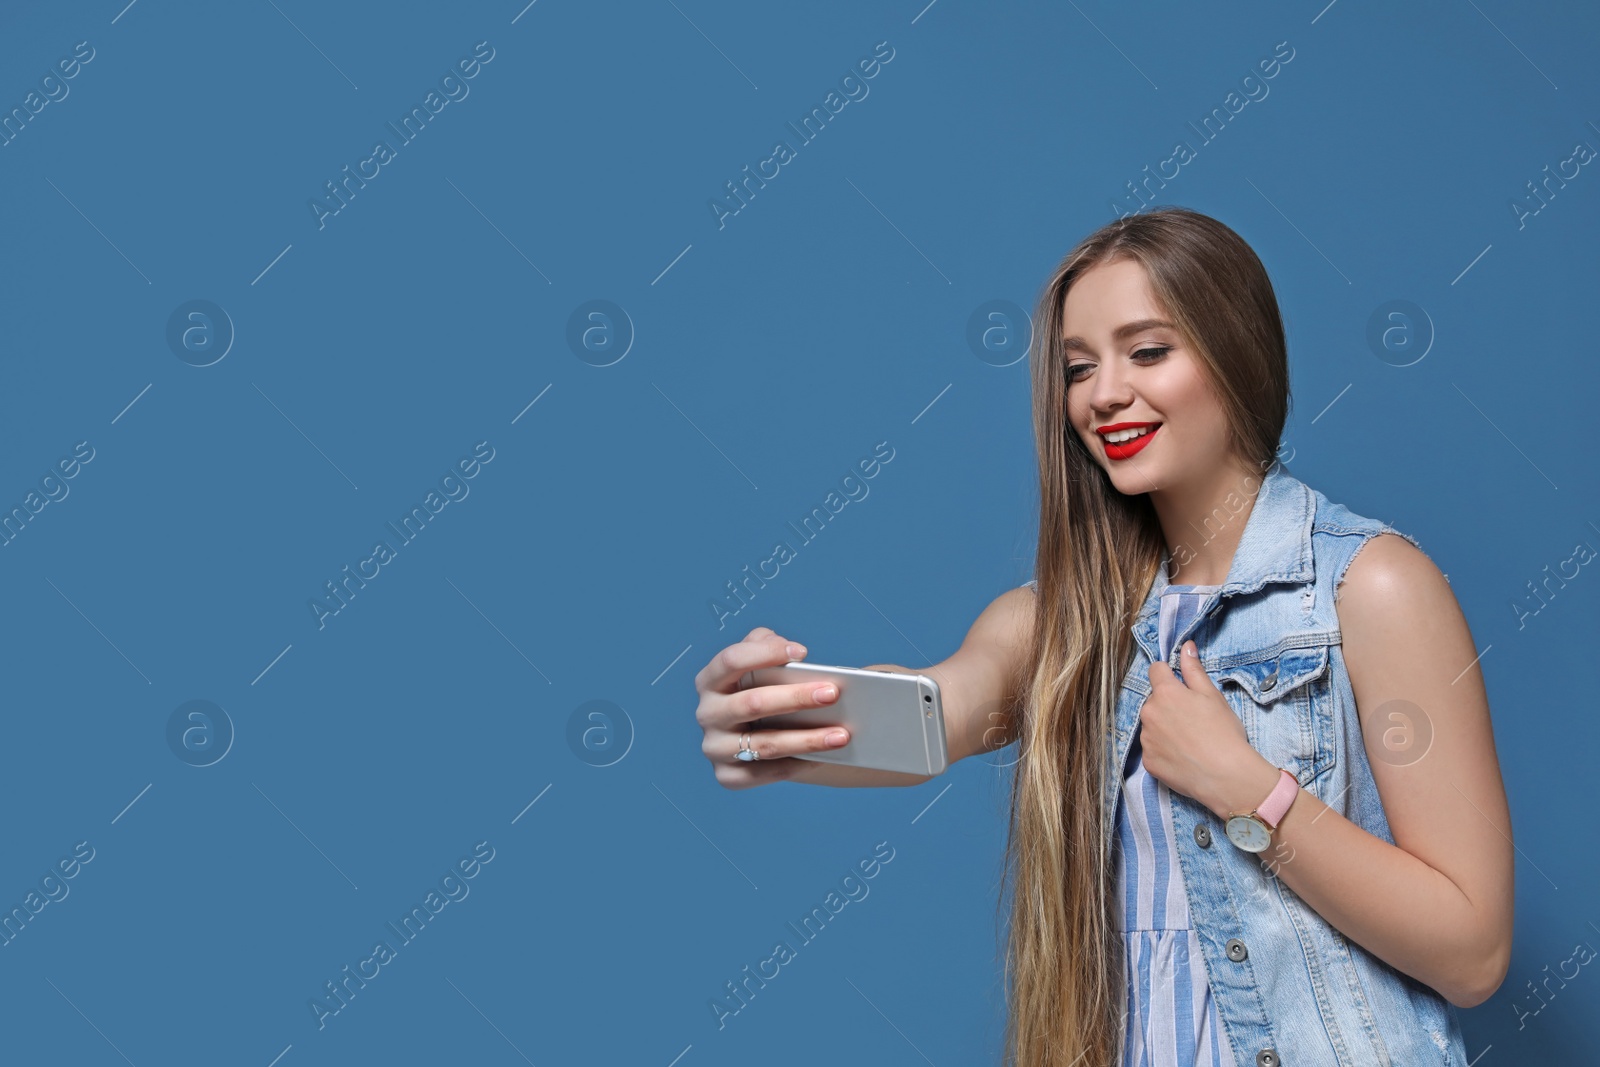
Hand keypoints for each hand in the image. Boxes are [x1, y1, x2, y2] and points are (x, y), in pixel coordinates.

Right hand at [693, 627, 852, 789]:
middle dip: (795, 698)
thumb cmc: (759, 689)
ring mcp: (714, 747)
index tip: (803, 652)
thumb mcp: (757, 662)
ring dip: (807, 739)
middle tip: (832, 694)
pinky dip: (797, 765)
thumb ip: (766, 644)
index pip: (731, 660)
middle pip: (752, 703)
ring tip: (841, 734)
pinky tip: (825, 756)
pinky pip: (765, 773)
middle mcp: (707, 714)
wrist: (753, 733)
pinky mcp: (727, 776)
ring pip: (764, 744)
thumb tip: (793, 652)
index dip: (765, 653)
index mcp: (710, 681)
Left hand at [1140, 640, 1276, 818]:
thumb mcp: (1213, 696)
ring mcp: (1146, 739)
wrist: (1226, 775)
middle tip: (1192, 720)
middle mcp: (1148, 713)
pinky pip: (1152, 750)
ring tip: (1189, 741)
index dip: (1168, 675)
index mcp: (1165, 693)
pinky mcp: (1148, 762)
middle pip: (1154, 700)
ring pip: (1151, 725)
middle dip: (1168, 705)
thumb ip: (1194, 669)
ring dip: (1164, 728)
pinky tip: (1183, 757)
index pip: (1156, 670)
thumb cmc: (1223, 732)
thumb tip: (1186, 646)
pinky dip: (1164, 751)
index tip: (1181, 686)